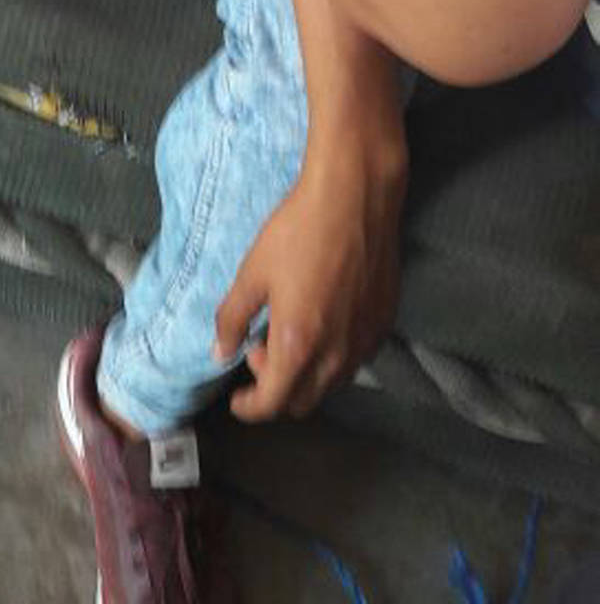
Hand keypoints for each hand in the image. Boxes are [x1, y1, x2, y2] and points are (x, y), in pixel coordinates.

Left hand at [213, 135, 404, 421]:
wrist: (355, 197)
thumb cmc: (298, 231)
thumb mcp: (252, 272)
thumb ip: (232, 318)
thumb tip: (220, 352)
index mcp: (299, 346)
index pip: (273, 403)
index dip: (250, 408)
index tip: (238, 398)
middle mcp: (337, 355)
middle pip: (304, 401)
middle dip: (276, 388)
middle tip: (259, 348)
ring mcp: (365, 341)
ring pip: (332, 383)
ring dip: (305, 373)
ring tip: (289, 331)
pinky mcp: (385, 322)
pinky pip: (355, 359)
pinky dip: (332, 356)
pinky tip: (321, 320)